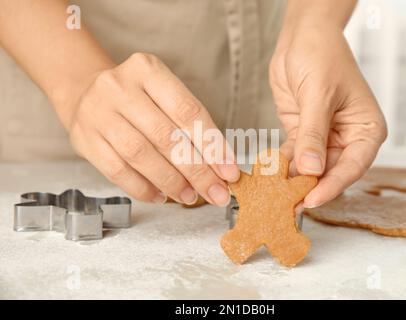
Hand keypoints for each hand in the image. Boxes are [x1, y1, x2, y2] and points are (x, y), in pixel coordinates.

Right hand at [59, 53, 238, 205]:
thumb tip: (221, 167)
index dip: (213, 146)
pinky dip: (142, 188)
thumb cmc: (137, 99)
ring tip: (190, 196)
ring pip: (141, 155)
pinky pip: (117, 170)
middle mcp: (120, 87)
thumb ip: (189, 126)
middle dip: (197, 171)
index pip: (188, 111)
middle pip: (167, 137)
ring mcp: (98, 113)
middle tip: (216, 193)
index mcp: (148, 70)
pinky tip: (160, 196)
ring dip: (171, 182)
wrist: (84, 93)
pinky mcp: (85, 138)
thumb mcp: (163, 95)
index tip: (229, 172)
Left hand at [270, 25, 386, 207]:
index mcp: (365, 129)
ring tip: (274, 197)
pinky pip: (293, 156)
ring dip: (292, 181)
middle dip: (309, 188)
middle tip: (288, 206)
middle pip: (330, 172)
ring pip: (310, 168)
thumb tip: (311, 169)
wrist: (302, 38)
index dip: (332, 186)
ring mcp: (323, 138)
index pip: (352, 166)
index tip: (312, 200)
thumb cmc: (322, 56)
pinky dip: (281, 167)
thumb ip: (314, 134)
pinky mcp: (302, 134)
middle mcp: (347, 137)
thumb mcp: (319, 95)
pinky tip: (268, 177)